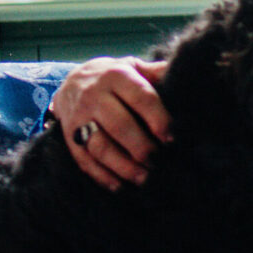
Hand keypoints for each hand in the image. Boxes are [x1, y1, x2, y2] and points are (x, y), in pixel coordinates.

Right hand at [49, 56, 171, 191]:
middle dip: (141, 147)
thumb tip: (183, 71)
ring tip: (143, 178)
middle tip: (159, 162)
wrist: (71, 82)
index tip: (171, 138)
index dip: (158, 119)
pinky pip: (84, 160)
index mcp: (116, 76)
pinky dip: (102, 176)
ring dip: (123, 166)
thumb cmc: (113, 78)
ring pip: (100, 146)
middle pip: (119, 125)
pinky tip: (120, 186)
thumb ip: (156, 72)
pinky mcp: (69, 137)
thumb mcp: (132, 66)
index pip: (141, 98)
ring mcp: (79, 117)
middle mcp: (94, 95)